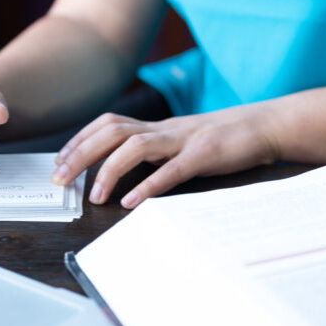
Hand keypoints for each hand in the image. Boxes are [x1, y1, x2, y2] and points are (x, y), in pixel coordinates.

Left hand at [51, 105, 277, 207]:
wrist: (265, 125)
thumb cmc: (222, 140)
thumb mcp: (182, 143)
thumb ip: (157, 154)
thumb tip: (124, 175)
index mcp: (158, 126)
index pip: (109, 123)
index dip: (80, 139)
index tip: (60, 160)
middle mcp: (165, 128)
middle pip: (112, 131)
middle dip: (81, 153)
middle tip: (60, 179)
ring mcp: (185, 139)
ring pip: (136, 145)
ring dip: (109, 170)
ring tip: (94, 196)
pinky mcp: (206, 154)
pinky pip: (172, 170)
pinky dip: (149, 186)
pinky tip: (132, 202)